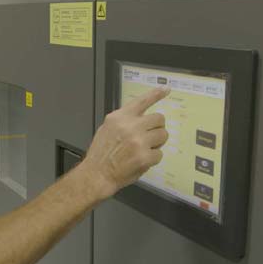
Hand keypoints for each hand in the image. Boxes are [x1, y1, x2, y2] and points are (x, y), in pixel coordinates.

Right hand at [79, 87, 169, 201]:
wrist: (97, 174)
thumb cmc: (101, 154)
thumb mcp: (107, 129)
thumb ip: (124, 121)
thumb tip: (141, 118)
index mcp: (119, 117)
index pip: (142, 101)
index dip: (156, 94)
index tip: (166, 89)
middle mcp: (130, 126)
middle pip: (159, 118)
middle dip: (157, 127)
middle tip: (151, 136)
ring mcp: (138, 141)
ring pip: (163, 135)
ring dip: (157, 143)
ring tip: (144, 149)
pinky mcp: (144, 156)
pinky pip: (159, 154)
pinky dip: (153, 159)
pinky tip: (141, 161)